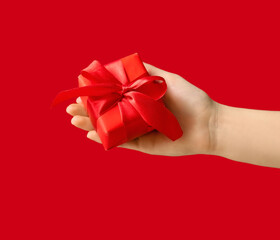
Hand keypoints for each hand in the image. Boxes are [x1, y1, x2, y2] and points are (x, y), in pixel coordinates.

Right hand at [66, 63, 217, 155]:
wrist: (208, 124)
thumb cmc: (191, 100)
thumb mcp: (169, 79)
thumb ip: (149, 71)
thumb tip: (127, 62)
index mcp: (141, 100)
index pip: (113, 97)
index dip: (97, 94)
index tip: (82, 89)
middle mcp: (137, 116)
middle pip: (107, 114)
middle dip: (88, 110)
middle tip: (71, 107)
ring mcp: (139, 131)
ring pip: (110, 129)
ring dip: (91, 125)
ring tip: (74, 119)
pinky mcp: (143, 146)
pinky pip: (121, 143)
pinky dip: (106, 139)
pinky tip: (91, 135)